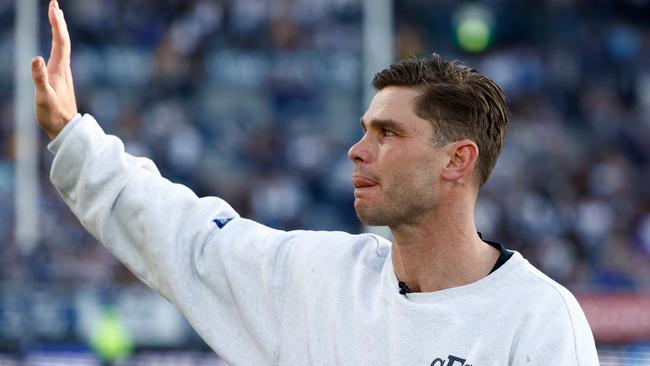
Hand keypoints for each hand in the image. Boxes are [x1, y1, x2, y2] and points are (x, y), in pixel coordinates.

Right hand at [31, 0, 77, 139]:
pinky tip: (56, 44)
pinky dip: (58, 43)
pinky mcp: (61, 79)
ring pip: (63, 47)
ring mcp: (64, 74)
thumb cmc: (53, 115)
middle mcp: (64, 69)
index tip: (54, 7)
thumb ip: (39, 78)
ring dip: (59, 30)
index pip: (61, 41)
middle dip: (59, 22)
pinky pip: (60, 55)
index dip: (57, 24)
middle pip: (64, 41)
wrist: (65, 129)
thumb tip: (35, 58)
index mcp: (60, 70)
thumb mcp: (43, 97)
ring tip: (56, 17)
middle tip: (54, 5)